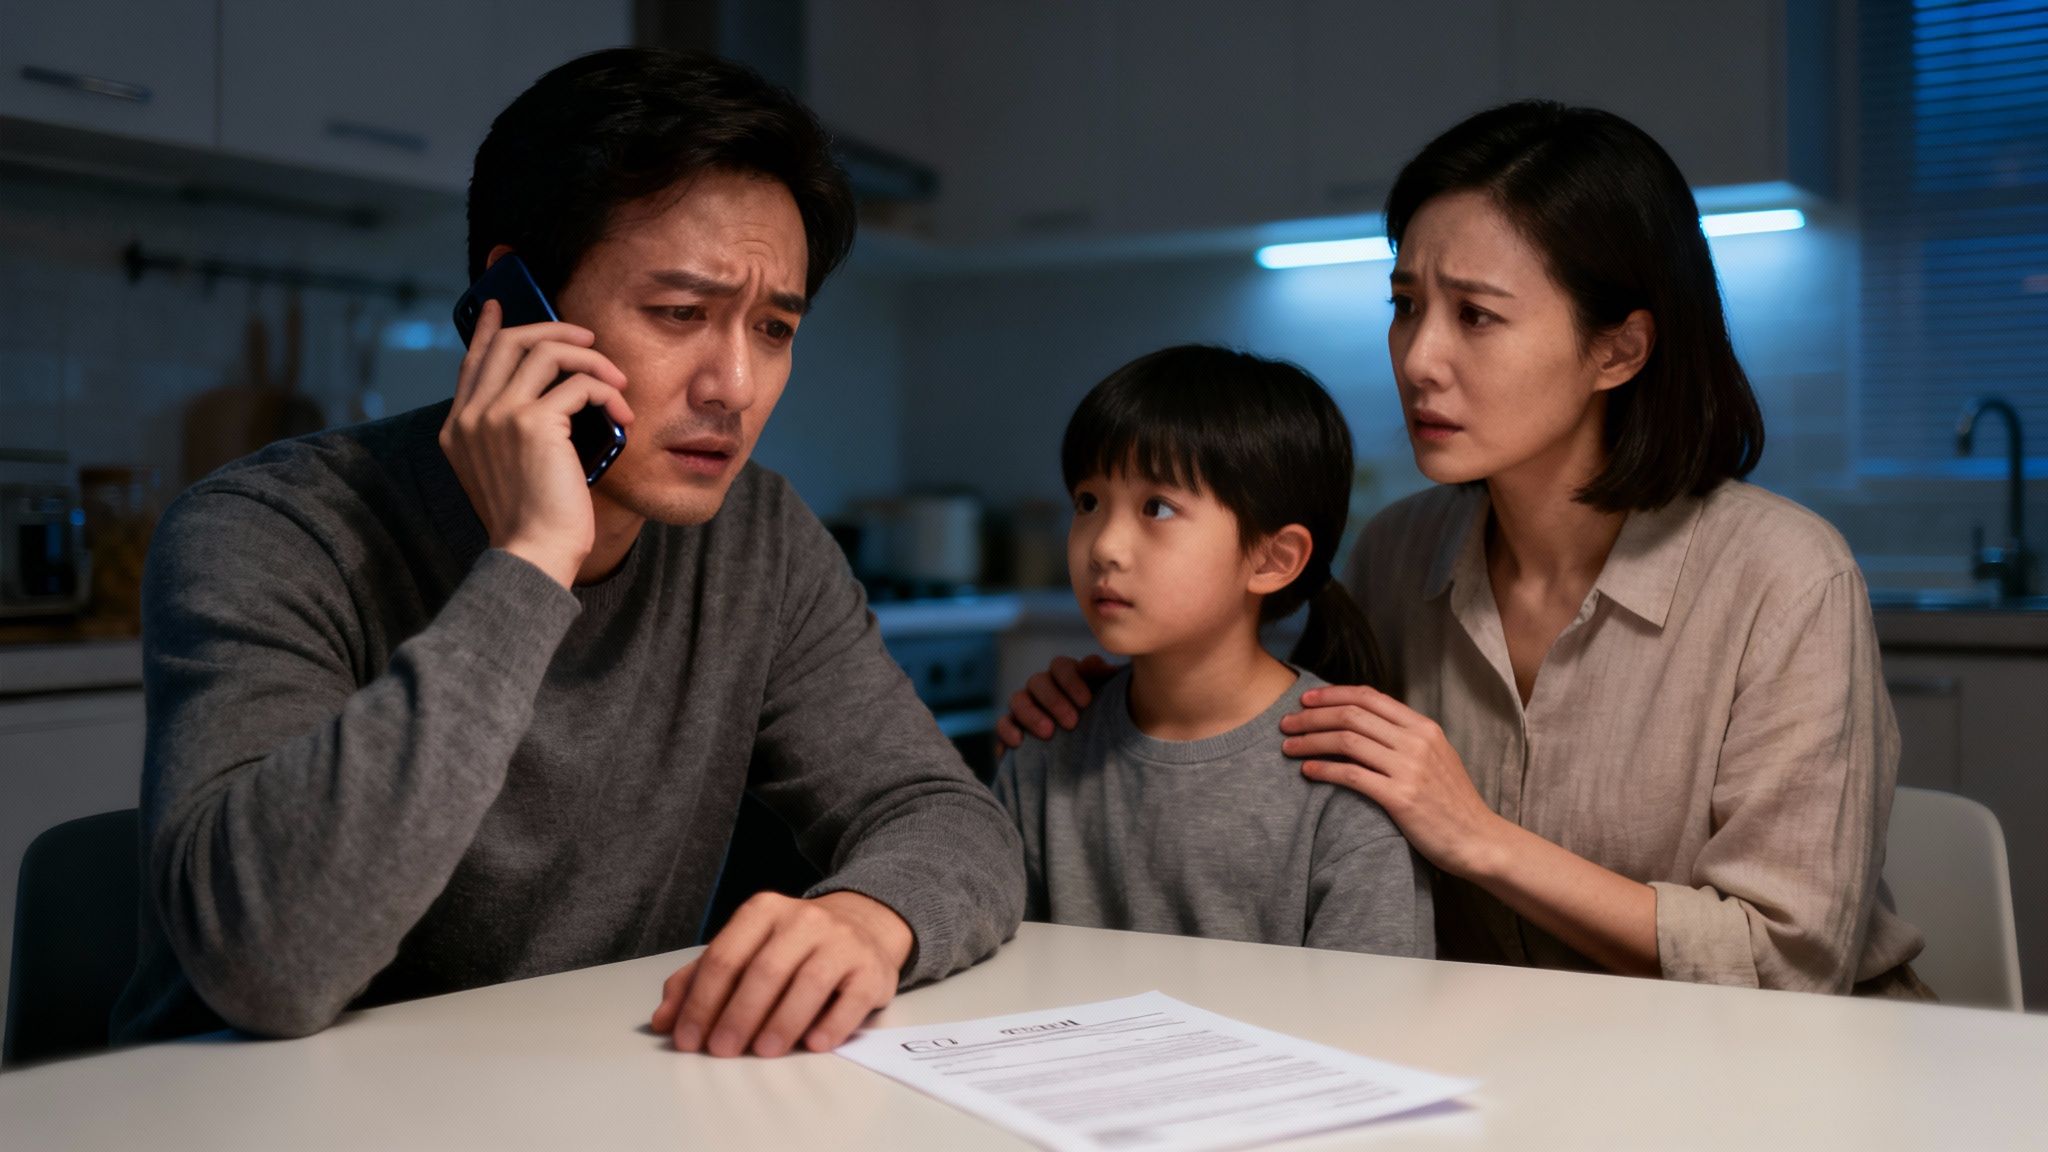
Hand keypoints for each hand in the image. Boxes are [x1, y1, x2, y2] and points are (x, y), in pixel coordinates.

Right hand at [438, 299, 632, 587]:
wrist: (533, 554)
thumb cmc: (532, 521)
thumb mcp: (507, 471)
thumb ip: (510, 432)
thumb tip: (548, 398)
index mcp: (459, 427)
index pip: (472, 361)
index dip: (488, 329)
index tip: (499, 304)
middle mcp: (471, 416)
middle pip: (510, 341)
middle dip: (554, 329)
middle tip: (588, 339)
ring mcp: (498, 416)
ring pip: (546, 351)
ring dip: (591, 359)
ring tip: (618, 380)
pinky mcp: (533, 423)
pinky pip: (579, 383)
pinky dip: (608, 392)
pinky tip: (623, 415)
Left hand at [651, 891, 912, 1057]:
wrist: (862, 926)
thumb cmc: (792, 947)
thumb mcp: (745, 950)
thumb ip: (700, 980)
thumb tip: (663, 1020)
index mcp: (764, 911)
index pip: (725, 957)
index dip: (702, 1002)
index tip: (688, 1039)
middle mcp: (804, 920)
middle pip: (765, 971)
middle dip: (738, 1015)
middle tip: (722, 1050)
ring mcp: (842, 942)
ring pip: (808, 983)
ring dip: (781, 1022)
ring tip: (763, 1052)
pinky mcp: (872, 970)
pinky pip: (851, 1000)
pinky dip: (831, 1025)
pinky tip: (812, 1044)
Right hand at [994, 654, 1119, 748]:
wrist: (1090, 755)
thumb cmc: (1103, 721)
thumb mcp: (1109, 699)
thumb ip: (1104, 679)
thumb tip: (1102, 667)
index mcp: (1065, 677)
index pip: (1060, 666)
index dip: (1071, 680)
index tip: (1086, 702)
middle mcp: (1042, 688)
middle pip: (1038, 681)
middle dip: (1054, 701)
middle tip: (1072, 722)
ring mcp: (1024, 707)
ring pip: (1017, 699)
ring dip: (1032, 714)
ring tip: (1048, 733)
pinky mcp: (1012, 729)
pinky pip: (1002, 724)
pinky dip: (1008, 730)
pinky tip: (1019, 742)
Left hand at [1281, 684, 1506, 878]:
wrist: (1477, 839)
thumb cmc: (1451, 801)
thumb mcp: (1435, 756)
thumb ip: (1403, 737)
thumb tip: (1363, 724)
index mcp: (1423, 727)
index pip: (1369, 696)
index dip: (1332, 694)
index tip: (1306, 700)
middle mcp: (1416, 742)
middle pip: (1352, 715)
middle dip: (1312, 716)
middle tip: (1286, 723)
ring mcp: (1409, 769)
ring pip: (1347, 741)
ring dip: (1310, 741)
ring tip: (1288, 746)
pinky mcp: (1400, 798)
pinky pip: (1352, 775)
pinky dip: (1323, 770)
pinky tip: (1306, 771)